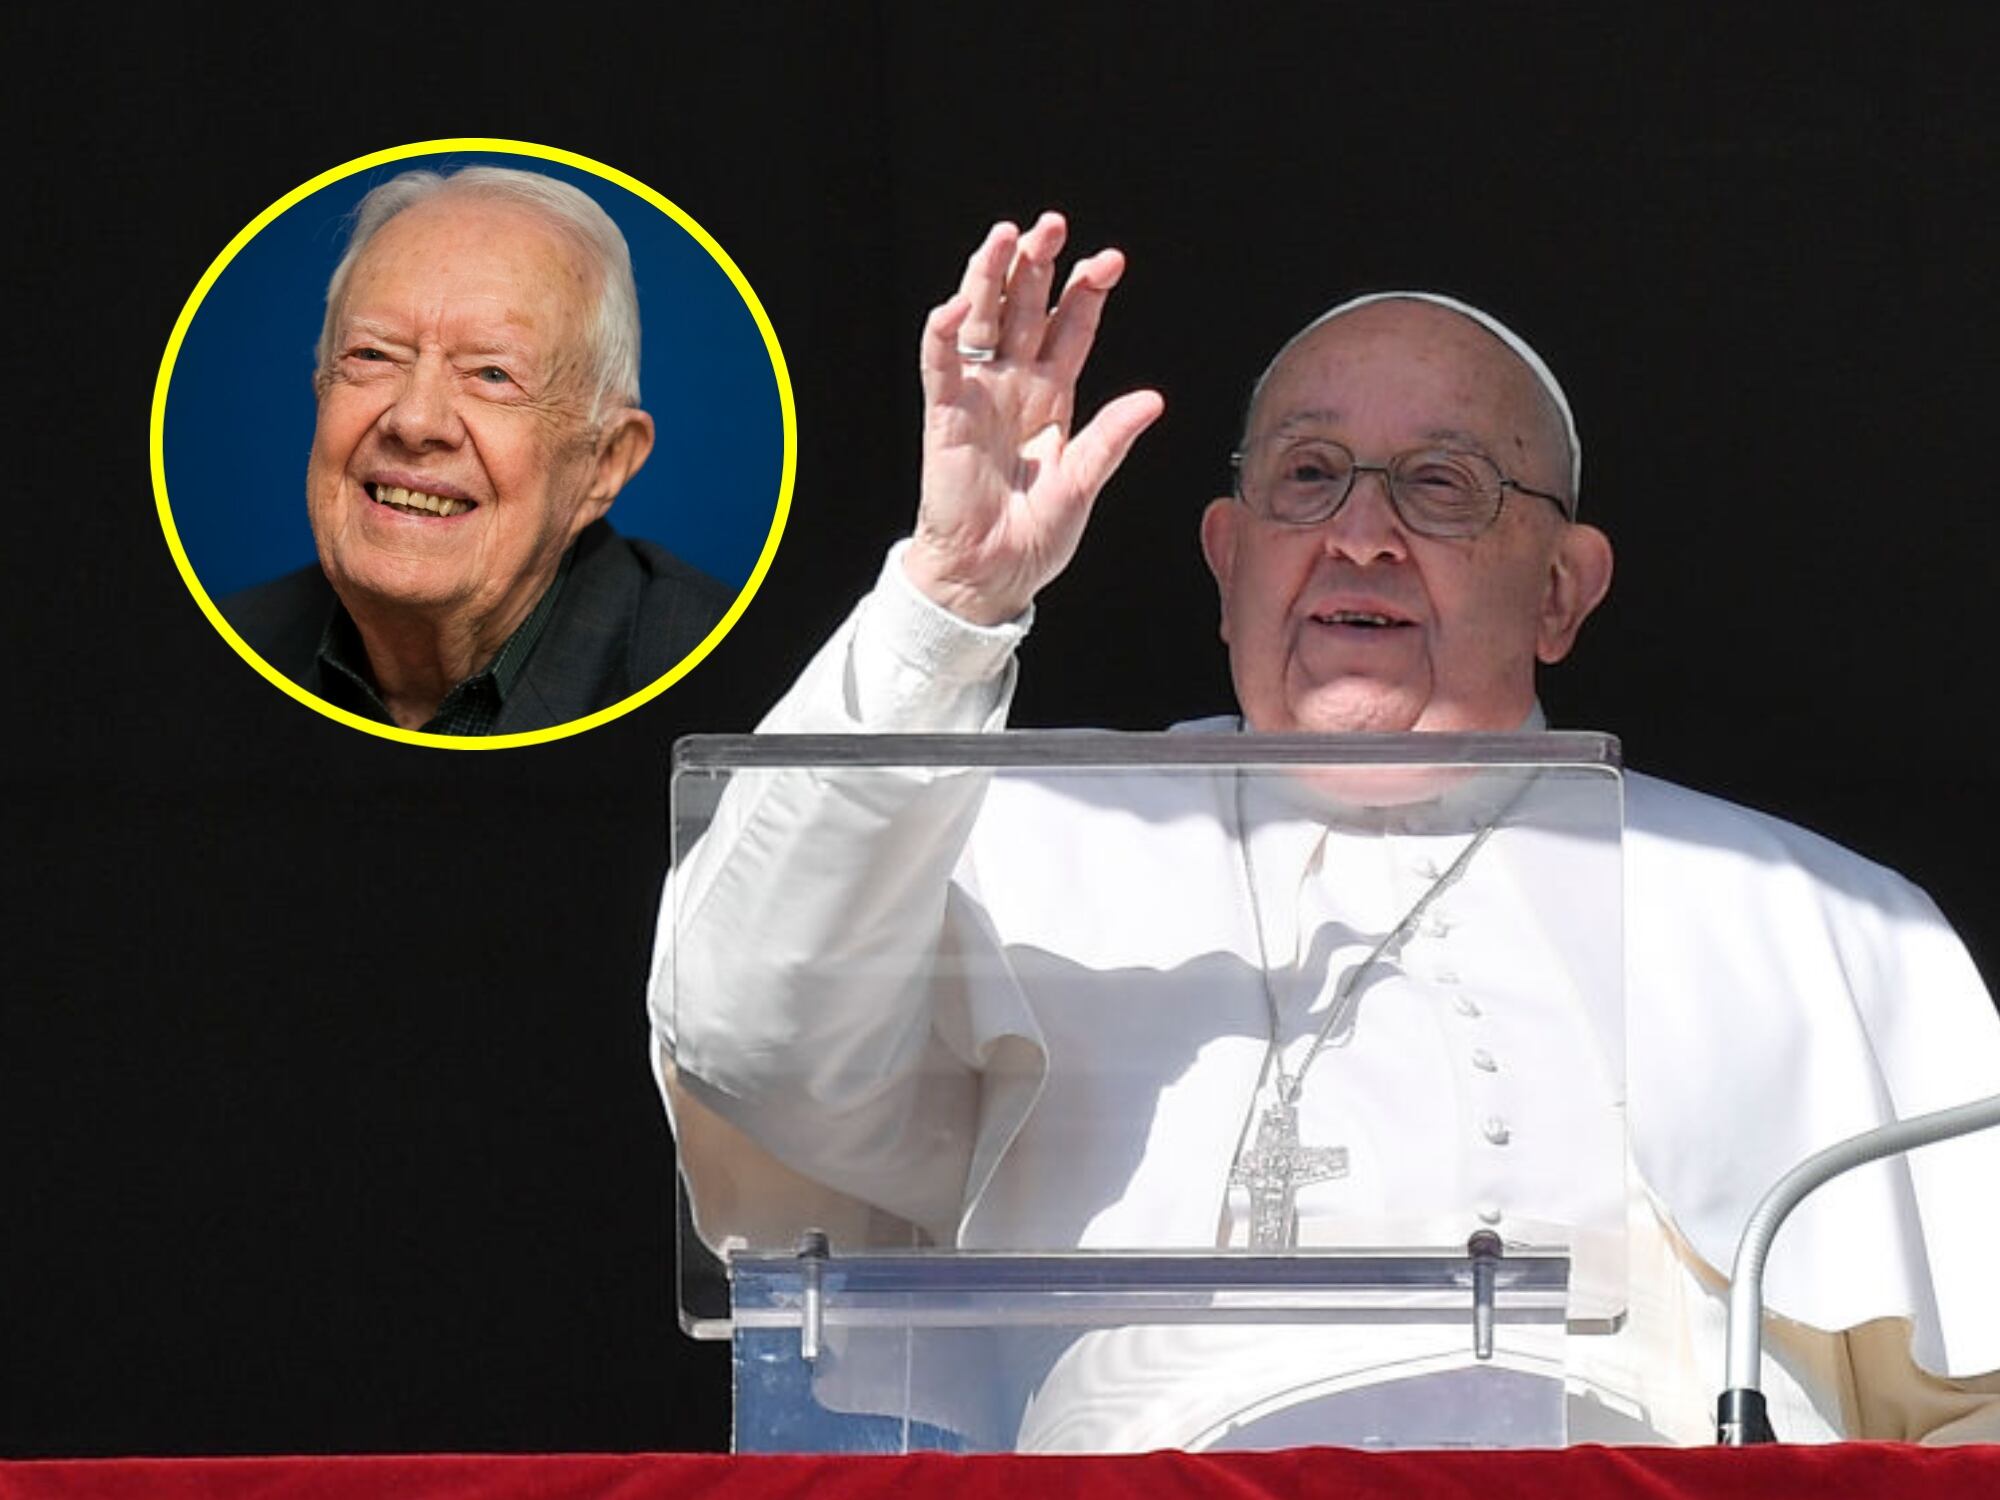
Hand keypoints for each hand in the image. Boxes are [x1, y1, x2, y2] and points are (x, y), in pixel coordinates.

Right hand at [905, 212, 1164, 624]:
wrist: (992, 573)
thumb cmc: (1035, 535)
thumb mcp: (1085, 482)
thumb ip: (1111, 438)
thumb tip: (1152, 399)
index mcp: (1053, 397)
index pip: (1071, 328)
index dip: (1087, 292)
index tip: (1109, 261)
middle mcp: (1015, 385)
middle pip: (1026, 309)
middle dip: (1039, 265)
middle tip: (1053, 225)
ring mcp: (979, 395)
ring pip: (984, 320)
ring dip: (992, 276)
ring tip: (1007, 235)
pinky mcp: (946, 415)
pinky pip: (941, 364)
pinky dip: (945, 332)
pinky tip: (959, 303)